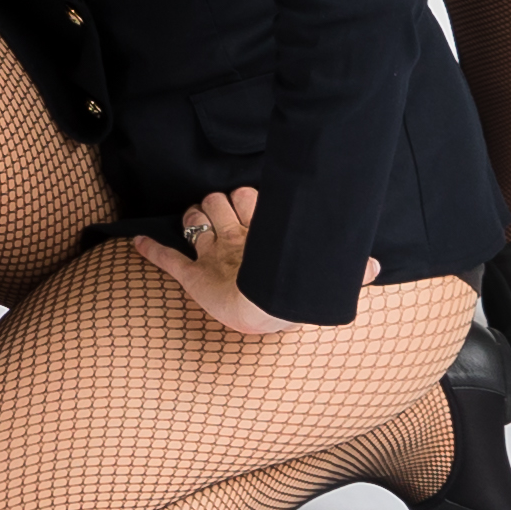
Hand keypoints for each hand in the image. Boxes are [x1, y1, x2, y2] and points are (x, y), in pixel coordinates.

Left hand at [133, 186, 373, 339]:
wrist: (264, 313)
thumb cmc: (294, 296)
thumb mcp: (325, 279)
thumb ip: (350, 271)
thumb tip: (376, 267)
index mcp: (260, 236)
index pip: (249, 197)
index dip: (246, 197)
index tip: (250, 205)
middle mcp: (232, 240)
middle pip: (217, 201)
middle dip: (217, 203)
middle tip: (223, 216)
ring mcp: (210, 256)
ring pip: (193, 220)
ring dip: (192, 218)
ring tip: (197, 223)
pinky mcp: (191, 276)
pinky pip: (166, 259)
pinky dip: (149, 249)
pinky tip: (134, 242)